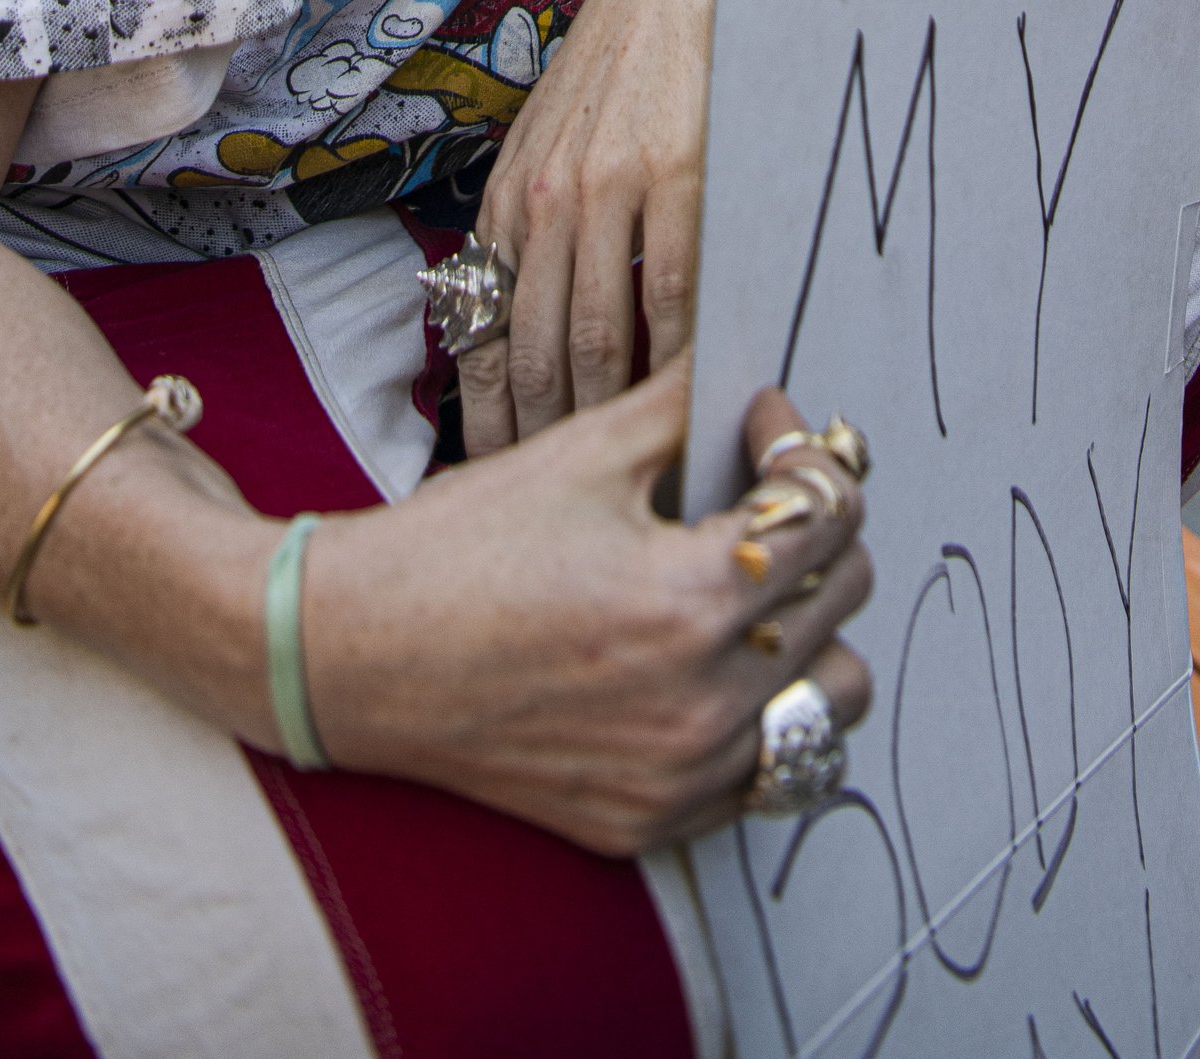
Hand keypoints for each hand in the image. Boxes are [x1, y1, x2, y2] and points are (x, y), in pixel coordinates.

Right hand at [301, 374, 872, 854]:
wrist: (355, 653)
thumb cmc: (462, 546)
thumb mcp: (585, 450)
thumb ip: (689, 404)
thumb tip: (756, 378)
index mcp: (691, 599)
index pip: (828, 513)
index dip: (805, 448)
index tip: (763, 425)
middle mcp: (700, 702)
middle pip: (845, 594)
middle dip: (814, 526)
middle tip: (757, 494)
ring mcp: (681, 775)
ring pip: (831, 694)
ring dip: (810, 630)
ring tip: (751, 586)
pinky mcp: (654, 822)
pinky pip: (769, 769)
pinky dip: (763, 711)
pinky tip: (711, 660)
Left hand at [462, 0, 726, 452]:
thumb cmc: (619, 72)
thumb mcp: (551, 147)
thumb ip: (535, 234)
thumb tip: (526, 339)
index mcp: (509, 200)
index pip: (485, 340)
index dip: (490, 423)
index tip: (498, 483)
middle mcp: (548, 201)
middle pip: (537, 357)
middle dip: (543, 443)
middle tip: (558, 510)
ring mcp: (614, 191)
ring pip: (600, 340)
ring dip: (607, 420)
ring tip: (622, 481)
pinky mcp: (682, 180)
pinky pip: (673, 299)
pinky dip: (673, 364)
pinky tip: (683, 406)